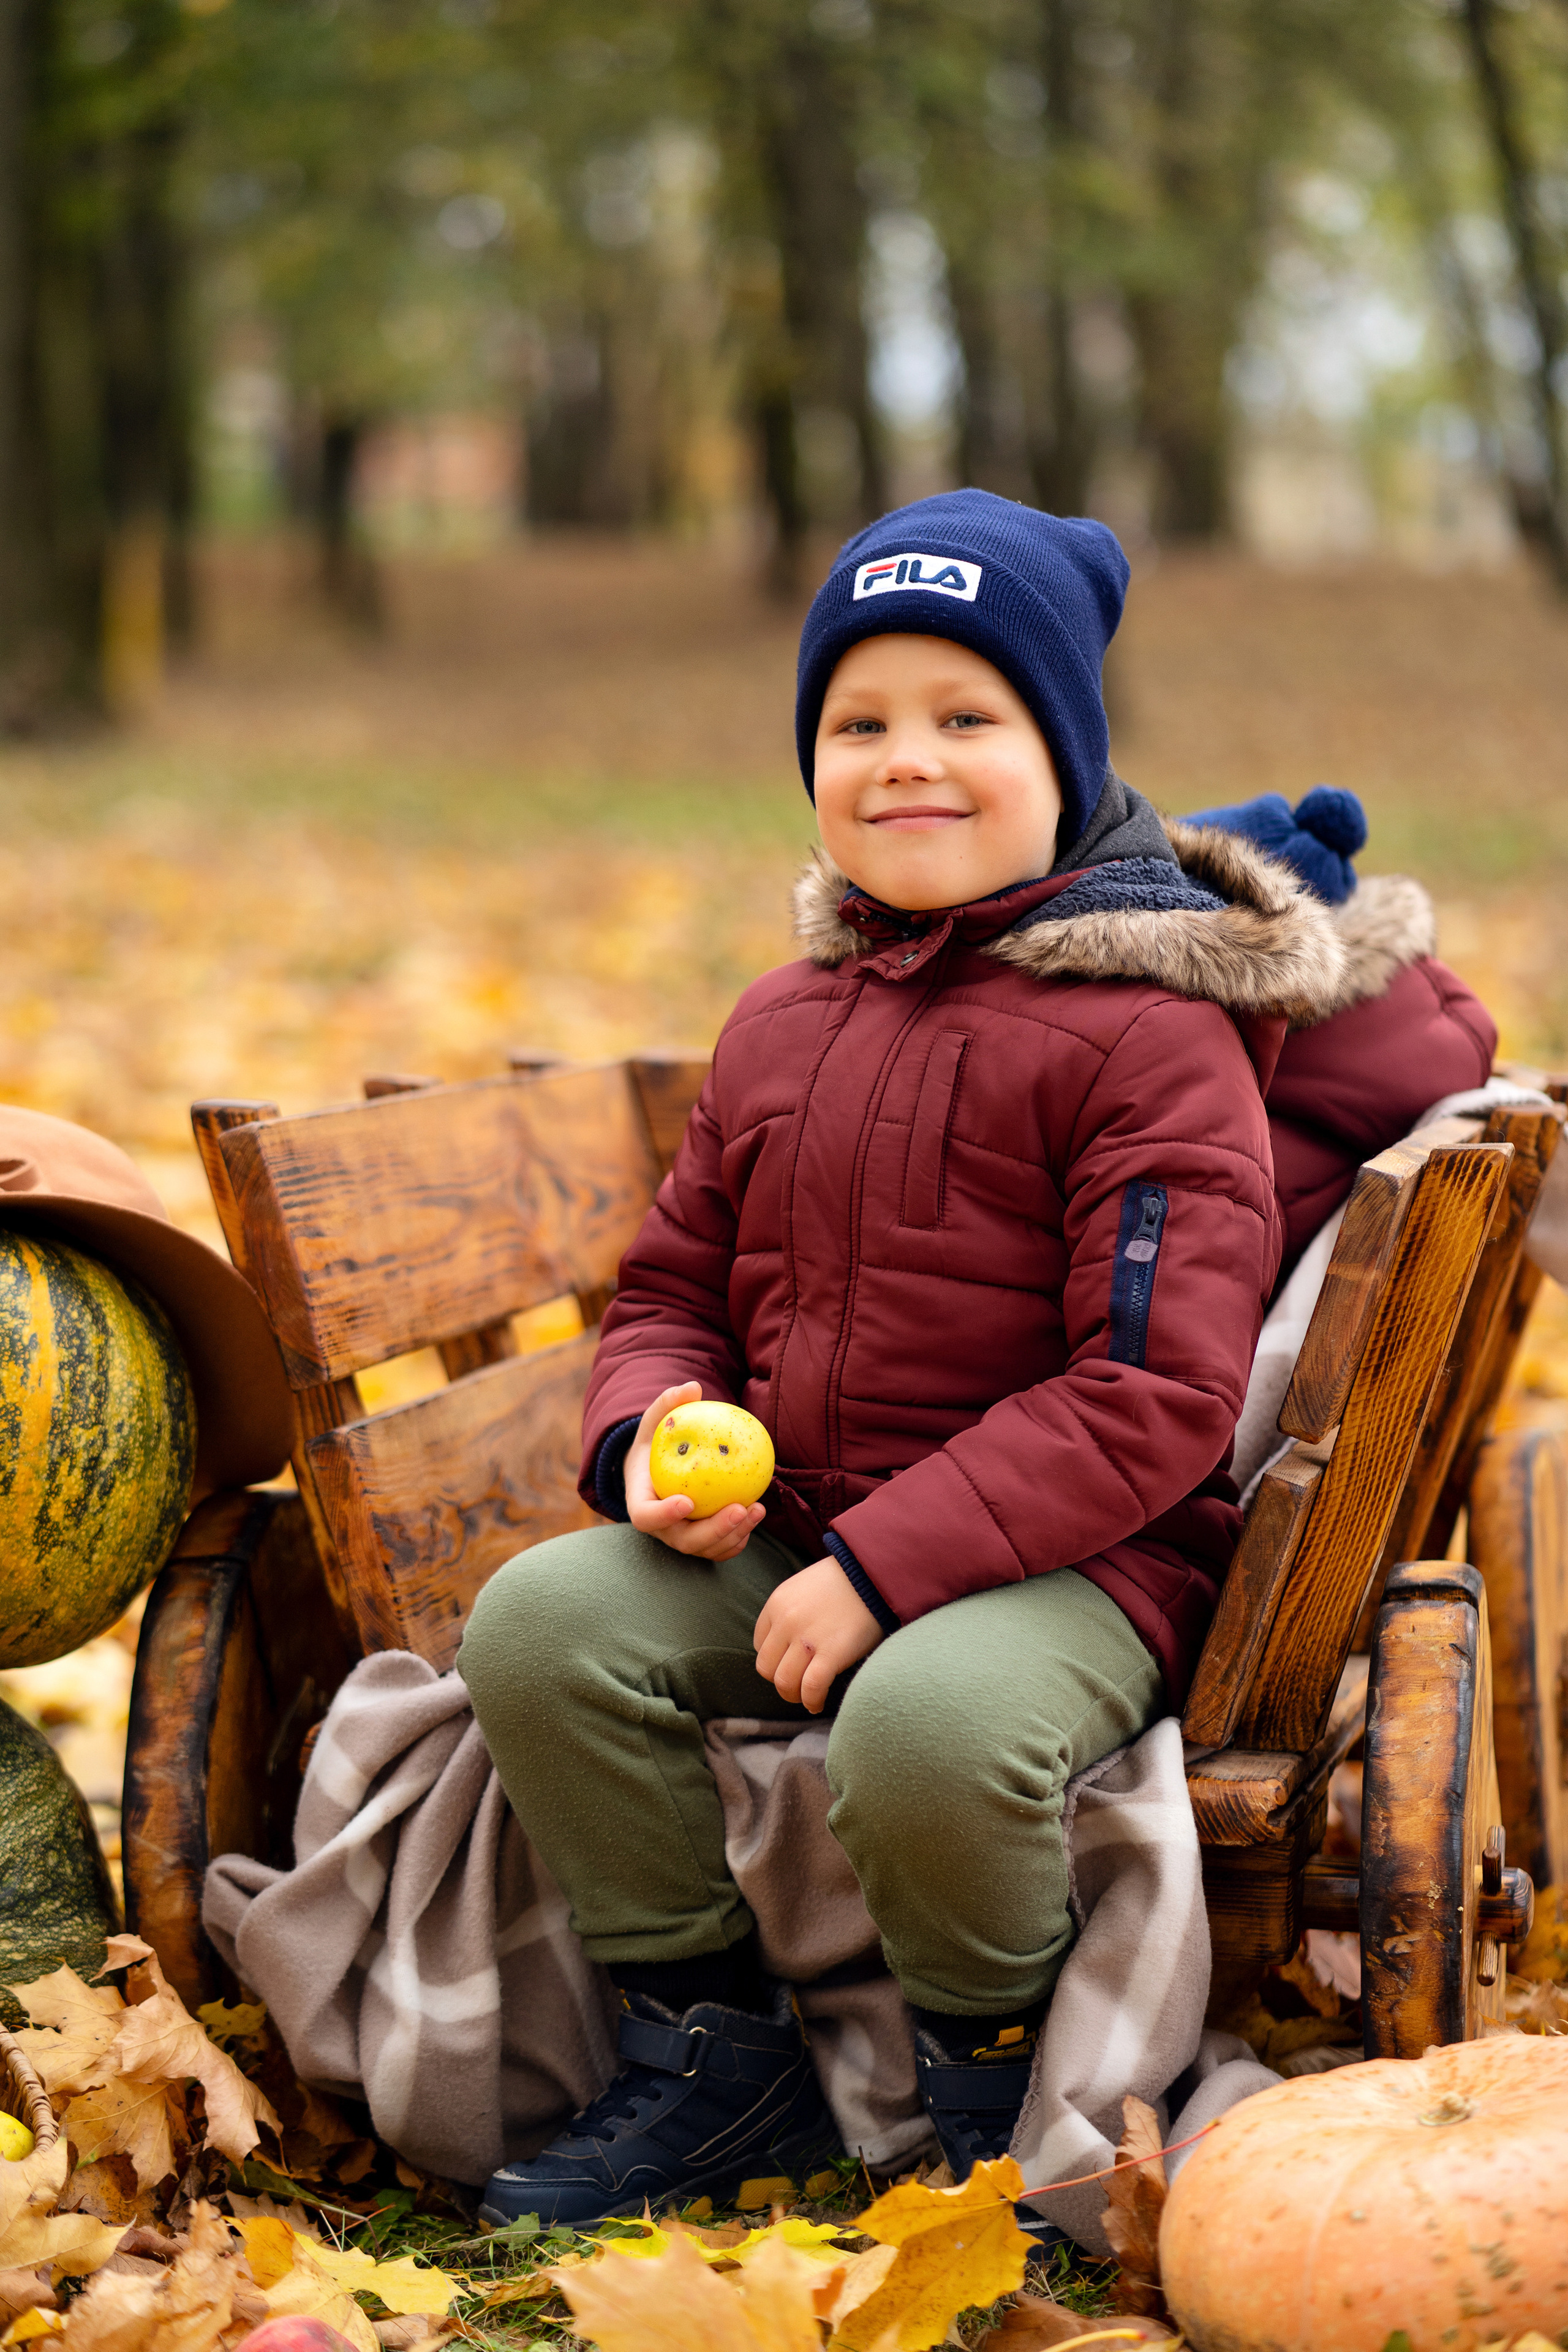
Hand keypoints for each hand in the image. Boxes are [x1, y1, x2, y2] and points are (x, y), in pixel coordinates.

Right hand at [624, 1383, 766, 1562]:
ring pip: (706, 1548)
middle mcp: (661, 1527)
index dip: (663, 1515)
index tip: (687, 1501)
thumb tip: (693, 1387)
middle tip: (739, 1509)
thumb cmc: (656, 1442)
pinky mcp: (701, 1541)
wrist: (657, 1470)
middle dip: (713, 1531)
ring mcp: (681, 1537)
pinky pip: (720, 1548)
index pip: (645, 1517)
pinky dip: (739, 1537)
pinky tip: (756, 1515)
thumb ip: (668, 1404)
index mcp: (641, 1502)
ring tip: (757, 1509)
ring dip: (734, 1534)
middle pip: (683, 1541)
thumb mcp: (655, 1420)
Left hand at [753, 1557, 885, 1713]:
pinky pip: (811, 1687)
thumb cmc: (844, 1581)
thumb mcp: (803, 1588)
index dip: (774, 1659)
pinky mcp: (831, 1654)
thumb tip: (786, 1646)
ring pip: (784, 1682)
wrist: (874, 1574)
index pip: (759, 1645)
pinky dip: (812, 1701)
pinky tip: (817, 1704)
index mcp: (776, 1603)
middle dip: (780, 1681)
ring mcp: (807, 1639)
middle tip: (796, 1685)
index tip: (788, 1664)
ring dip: (793, 1696)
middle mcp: (786, 1622)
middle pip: (767, 1668)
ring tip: (806, 1697)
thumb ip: (790, 1612)